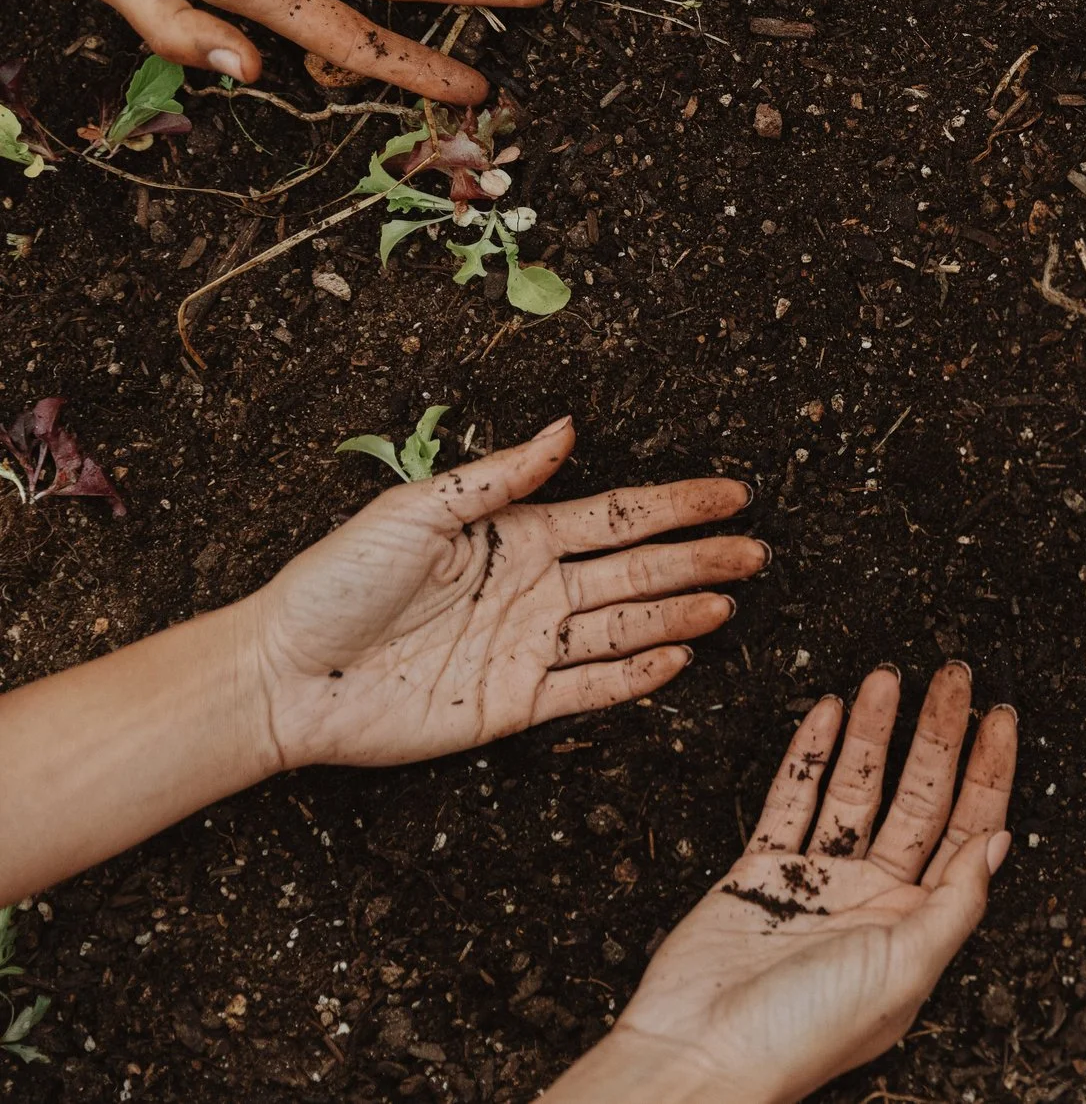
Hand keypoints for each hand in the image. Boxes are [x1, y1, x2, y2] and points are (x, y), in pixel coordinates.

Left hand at [247, 418, 765, 767]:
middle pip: (637, 571)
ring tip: (729, 602)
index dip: (677, 505)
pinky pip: (588, 688)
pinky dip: (635, 676)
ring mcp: (527, 647)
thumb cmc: (335, 583)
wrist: (284, 676)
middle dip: (698, 558)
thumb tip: (568, 428)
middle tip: (756, 551)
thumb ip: (500, 478)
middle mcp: (533, 589)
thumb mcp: (415, 511)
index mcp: (516, 536)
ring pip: (625, 627)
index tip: (732, 494)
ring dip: (679, 614)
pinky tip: (679, 657)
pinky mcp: (513, 703)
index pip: (617, 516)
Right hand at [558, 668, 1015, 1103]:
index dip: (988, 772)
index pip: (968, 831)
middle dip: (937, 735)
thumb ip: (955, 903)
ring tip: (886, 676)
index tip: (1000, 715)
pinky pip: (791, 800)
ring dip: (874, 733)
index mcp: (917, 926)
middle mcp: (873, 900)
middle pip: (918, 799)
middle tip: (952, 675)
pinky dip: (810, 755)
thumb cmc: (804, 1032)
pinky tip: (827, 711)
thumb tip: (1001, 840)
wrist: (699, 1056)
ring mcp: (816, 882)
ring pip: (856, 789)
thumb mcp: (905, 968)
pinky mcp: (758, 872)